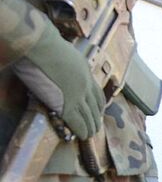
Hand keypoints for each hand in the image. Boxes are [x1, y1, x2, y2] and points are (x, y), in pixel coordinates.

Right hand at [13, 22, 103, 138]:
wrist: (41, 46)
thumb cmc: (47, 45)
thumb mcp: (69, 54)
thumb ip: (72, 64)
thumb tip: (68, 65)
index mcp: (86, 74)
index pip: (97, 94)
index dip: (99, 105)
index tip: (100, 112)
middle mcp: (86, 86)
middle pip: (95, 108)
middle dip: (96, 119)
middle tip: (96, 127)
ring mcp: (77, 96)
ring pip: (89, 116)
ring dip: (91, 127)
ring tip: (91, 134)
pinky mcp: (66, 105)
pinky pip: (77, 122)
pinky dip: (81, 130)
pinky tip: (82, 136)